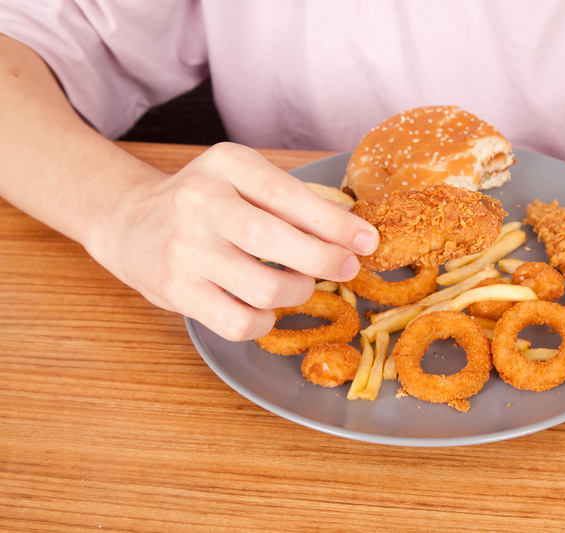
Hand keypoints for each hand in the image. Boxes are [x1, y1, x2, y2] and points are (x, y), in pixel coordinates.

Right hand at [88, 143, 377, 340]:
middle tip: (347, 268)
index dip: (336, 223)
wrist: (128, 221)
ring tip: (299, 284)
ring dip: (298, 292)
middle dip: (327, 260)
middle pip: (279, 241)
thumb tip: (353, 234)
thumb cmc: (203, 202)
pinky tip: (267, 309)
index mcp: (226, 164)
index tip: (367, 241)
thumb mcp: (239, 178)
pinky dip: (266, 321)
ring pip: (266, 288)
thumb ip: (288, 199)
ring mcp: (185, 250)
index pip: (290, 195)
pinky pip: (240, 322)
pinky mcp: (176, 291)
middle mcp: (200, 202)